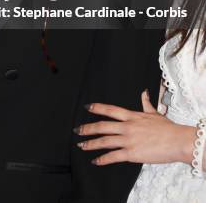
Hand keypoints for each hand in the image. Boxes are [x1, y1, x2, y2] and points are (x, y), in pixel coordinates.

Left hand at [74, 90, 195, 165]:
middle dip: (88, 128)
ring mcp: (128, 140)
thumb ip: (146, 103)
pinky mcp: (131, 154)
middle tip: (77, 130)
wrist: (176, 141)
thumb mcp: (154, 113)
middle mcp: (127, 127)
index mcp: (131, 116)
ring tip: (81, 146)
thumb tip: (144, 93)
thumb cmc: (167, 128)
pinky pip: (113, 156)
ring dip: (91, 144)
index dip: (97, 108)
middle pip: (102, 126)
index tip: (87, 107)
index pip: (110, 110)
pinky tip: (96, 161)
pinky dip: (103, 159)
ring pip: (104, 141)